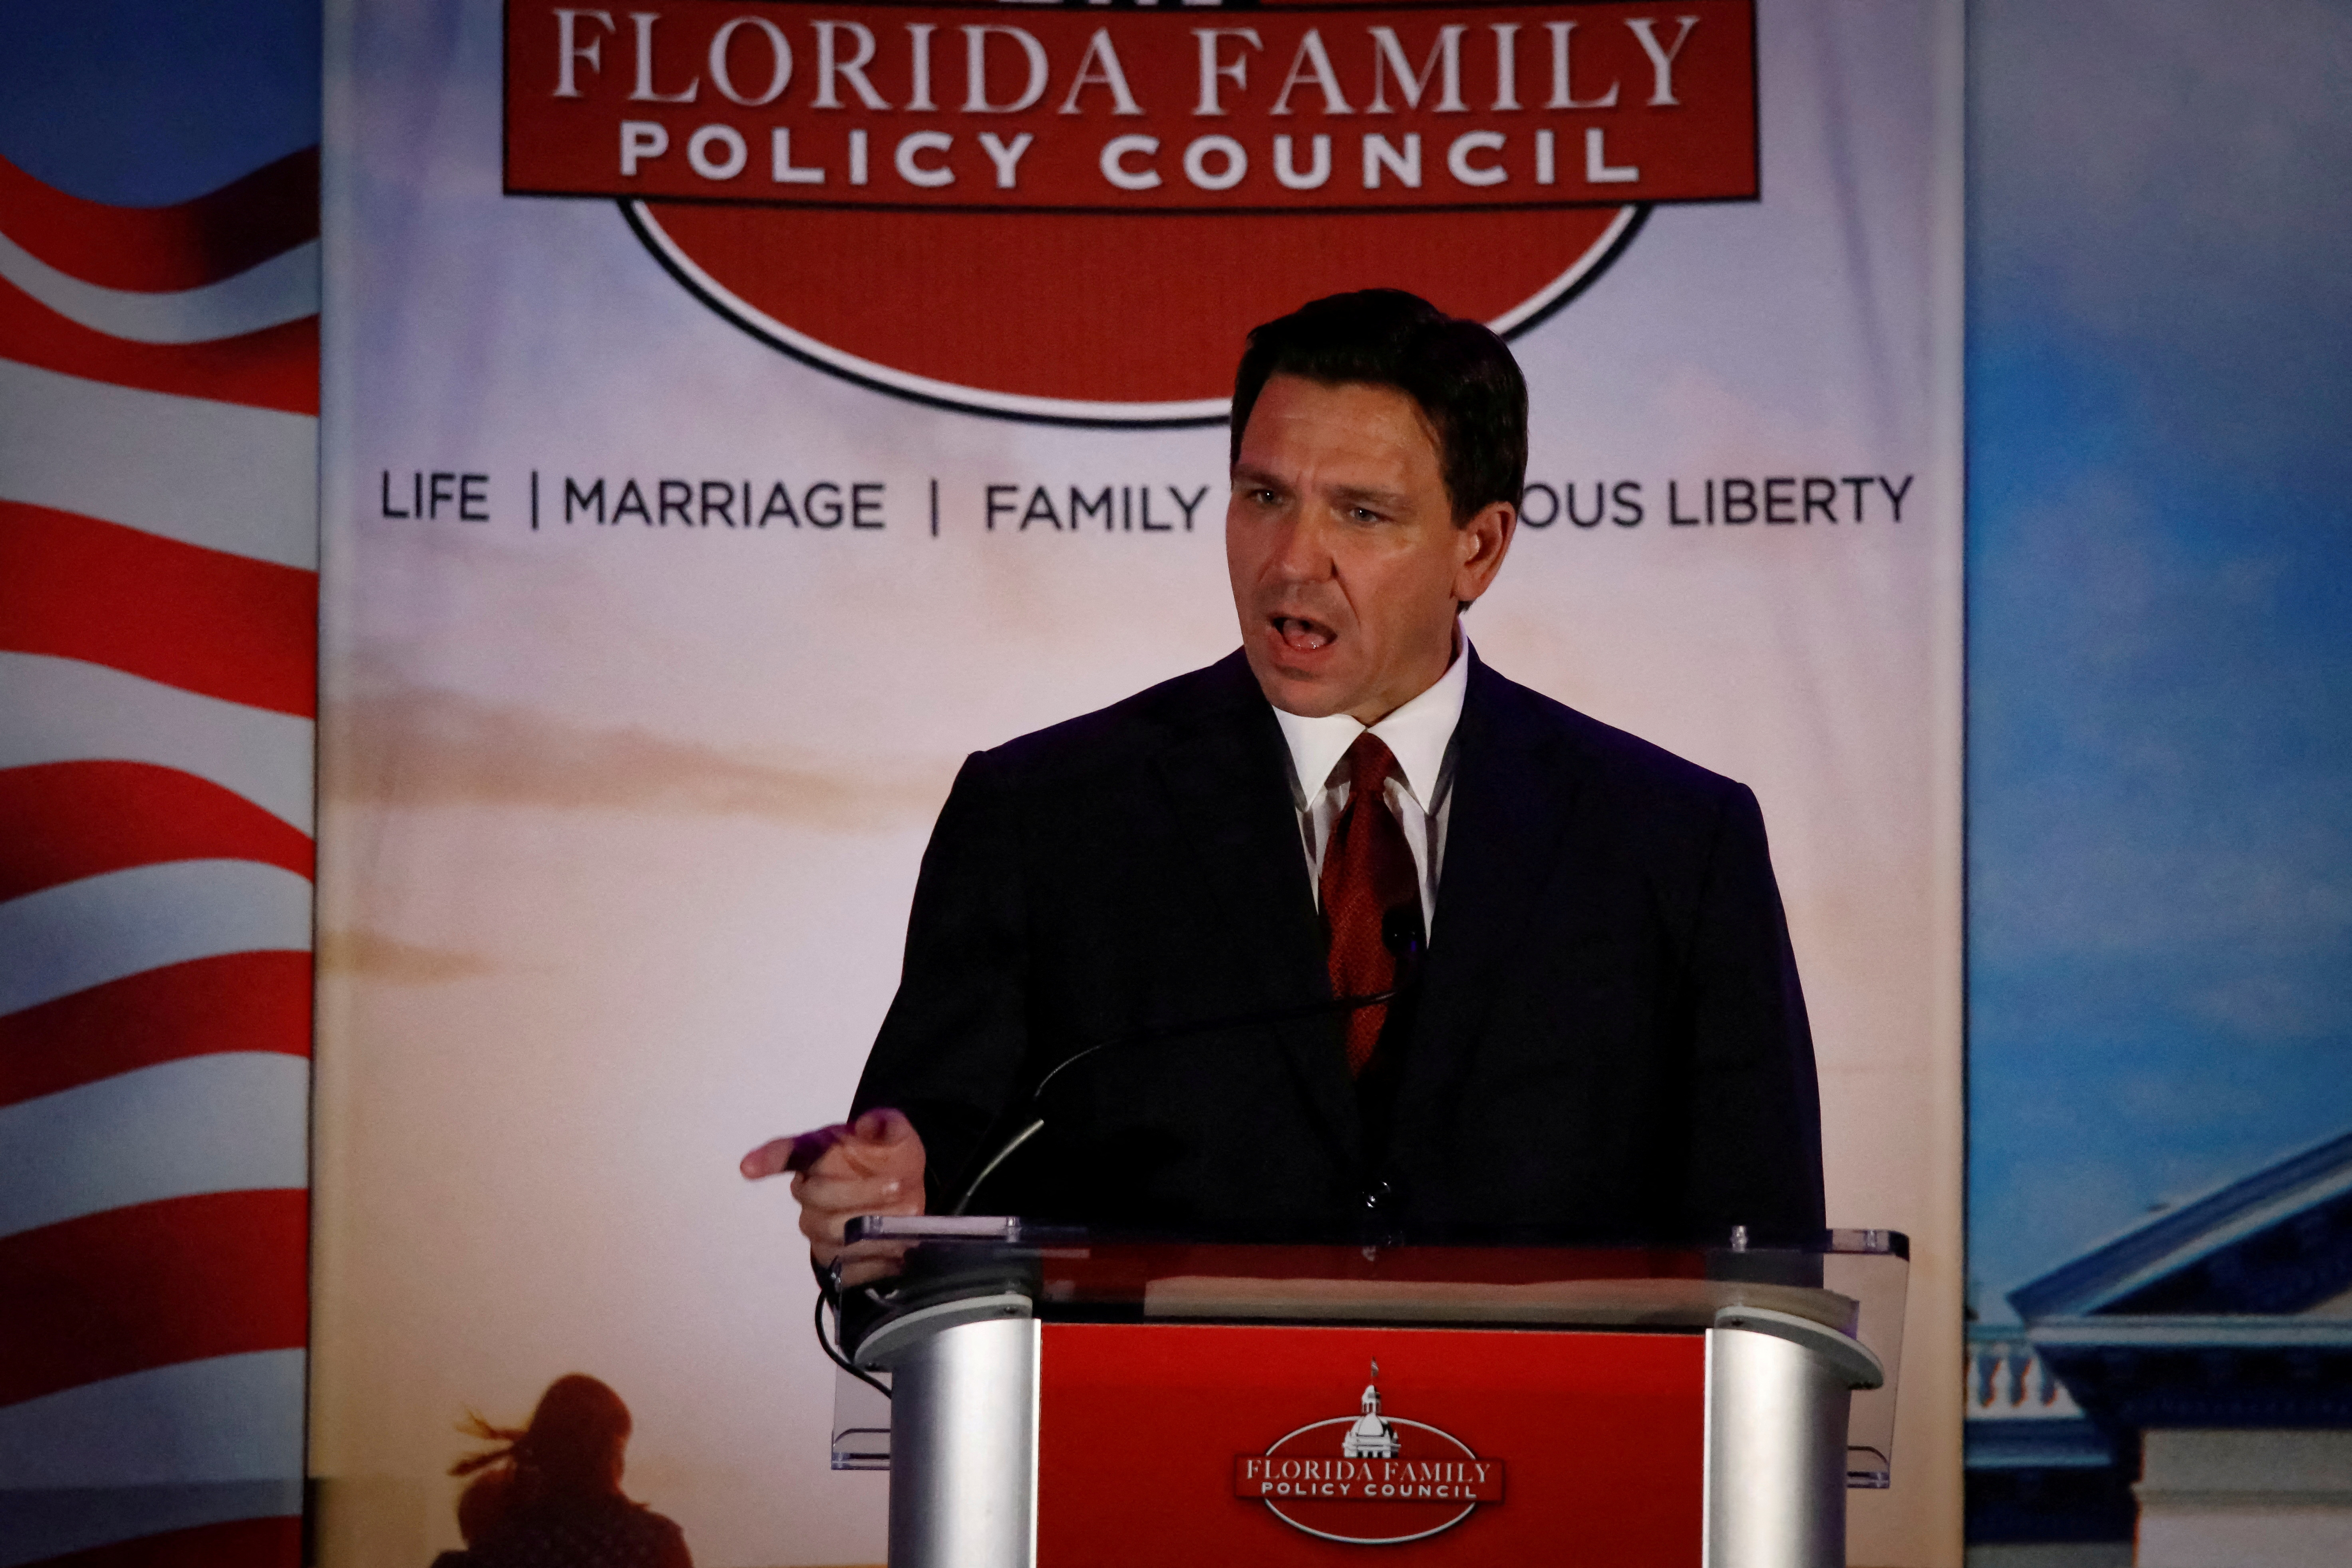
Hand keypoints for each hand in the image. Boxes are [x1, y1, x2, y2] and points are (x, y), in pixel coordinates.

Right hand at [741, 1108, 926, 1282]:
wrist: (901, 1199)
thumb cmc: (889, 1160)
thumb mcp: (898, 1136)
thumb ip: (886, 1125)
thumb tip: (866, 1125)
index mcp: (818, 1153)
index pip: (787, 1153)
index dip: (768, 1159)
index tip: (748, 1168)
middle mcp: (808, 1189)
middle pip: (816, 1195)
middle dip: (860, 1191)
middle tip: (898, 1185)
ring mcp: (816, 1226)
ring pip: (831, 1231)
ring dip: (871, 1224)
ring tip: (906, 1215)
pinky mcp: (831, 1258)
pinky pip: (845, 1263)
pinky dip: (873, 1257)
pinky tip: (896, 1249)